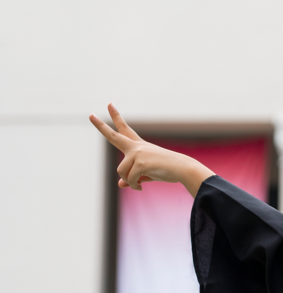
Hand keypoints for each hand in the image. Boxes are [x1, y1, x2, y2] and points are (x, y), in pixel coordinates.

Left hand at [89, 104, 214, 195]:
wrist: (183, 169)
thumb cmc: (168, 170)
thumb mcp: (147, 174)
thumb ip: (132, 177)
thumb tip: (121, 184)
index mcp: (139, 146)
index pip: (124, 129)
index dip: (116, 117)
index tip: (109, 104)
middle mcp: (136, 147)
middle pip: (114, 136)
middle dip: (100, 126)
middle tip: (90, 115)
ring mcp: (138, 153)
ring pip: (121, 171)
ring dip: (129, 180)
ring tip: (138, 185)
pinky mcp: (141, 163)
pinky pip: (130, 179)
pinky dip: (134, 185)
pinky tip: (140, 187)